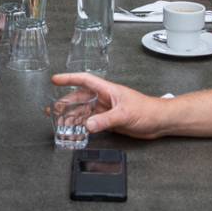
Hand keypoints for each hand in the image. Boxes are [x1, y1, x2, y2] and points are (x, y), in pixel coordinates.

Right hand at [49, 73, 165, 138]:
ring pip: (84, 112)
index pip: (84, 80)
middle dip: (65, 102)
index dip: (69, 78)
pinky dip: (82, 127)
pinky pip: (91, 123)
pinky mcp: (109, 121)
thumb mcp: (125, 114)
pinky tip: (76, 132)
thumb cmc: (147, 110)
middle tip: (52, 110)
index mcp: (107, 90)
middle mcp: (105, 99)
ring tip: (60, 123)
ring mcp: (106, 110)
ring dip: (72, 117)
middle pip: (80, 98)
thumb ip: (105, 120)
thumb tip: (88, 124)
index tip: (55, 80)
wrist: (159, 122)